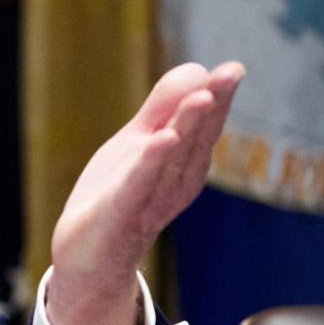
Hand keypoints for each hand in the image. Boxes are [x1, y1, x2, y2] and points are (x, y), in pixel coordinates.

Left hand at [48, 61, 244, 324]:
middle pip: (196, 138)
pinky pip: (139, 184)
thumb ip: (164, 108)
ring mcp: (151, 199)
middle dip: (213, 106)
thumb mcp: (140, 142)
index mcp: (185, 162)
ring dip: (187, 127)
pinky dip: (151, 162)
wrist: (89, 256)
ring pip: (172, 158)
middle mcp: (176, 181)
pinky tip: (162, 139)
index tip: (234, 69)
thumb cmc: (118, 194)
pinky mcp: (122, 212)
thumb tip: (197, 68)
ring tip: (201, 97)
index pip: (205, 125)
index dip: (220, 97)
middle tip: (230, 74)